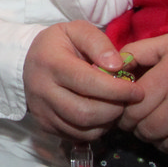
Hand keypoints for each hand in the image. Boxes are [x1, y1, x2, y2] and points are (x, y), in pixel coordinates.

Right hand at [23, 22, 141, 140]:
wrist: (30, 60)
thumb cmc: (60, 43)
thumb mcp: (77, 30)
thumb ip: (98, 42)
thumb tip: (116, 66)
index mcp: (50, 63)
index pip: (87, 82)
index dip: (116, 90)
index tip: (137, 91)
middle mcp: (42, 90)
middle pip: (84, 112)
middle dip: (114, 110)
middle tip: (128, 101)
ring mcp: (41, 111)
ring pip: (82, 129)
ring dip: (107, 122)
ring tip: (116, 106)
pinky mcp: (45, 126)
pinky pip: (77, 136)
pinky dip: (96, 129)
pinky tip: (102, 114)